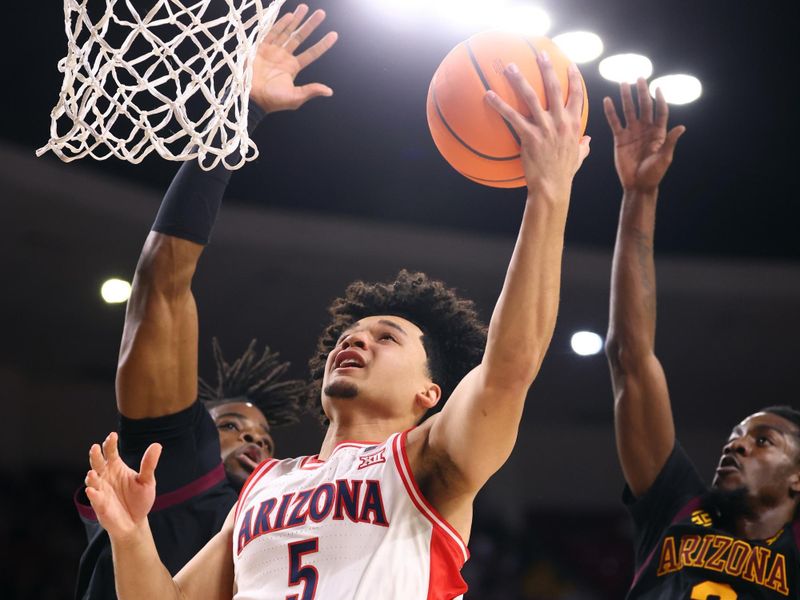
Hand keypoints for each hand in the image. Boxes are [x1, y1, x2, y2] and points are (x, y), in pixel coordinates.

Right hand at [84, 432, 161, 539]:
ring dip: (91, 476)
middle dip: (95, 456)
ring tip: (92, 473)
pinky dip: (93, 494)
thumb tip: (157, 445)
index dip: (110, 444)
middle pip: (98, 463)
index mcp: (116, 467)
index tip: (112, 435)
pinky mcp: (100, 505)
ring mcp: (101, 490)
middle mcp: (106, 476)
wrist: (136, 522)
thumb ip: (148, 464)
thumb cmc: (139, 499)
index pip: (111, 452)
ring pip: (92, 480)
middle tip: (95, 447)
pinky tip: (92, 491)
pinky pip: (95, 498)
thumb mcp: (147, 481)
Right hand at [250, 4, 338, 112]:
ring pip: (287, 32)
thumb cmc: (273, 100)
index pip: (312, 53)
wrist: (251, 97)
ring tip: (305, 8)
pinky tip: (289, 16)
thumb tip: (329, 91)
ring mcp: (273, 51)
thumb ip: (310, 91)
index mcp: (293, 67)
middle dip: (310, 25)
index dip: (323, 44)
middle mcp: (284, 57)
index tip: (334, 34)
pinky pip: (272, 33)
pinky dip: (280, 24)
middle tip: (321, 13)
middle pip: (300, 37)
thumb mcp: (295, 97)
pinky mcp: (261, 48)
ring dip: (296, 20)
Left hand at [485, 52, 589, 199]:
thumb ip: (584, 146)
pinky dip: (500, 104)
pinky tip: (488, 95)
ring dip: (520, 79)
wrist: (552, 187)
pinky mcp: (529, 136)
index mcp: (574, 124)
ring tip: (510, 67)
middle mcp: (561, 121)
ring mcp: (545, 128)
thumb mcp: (578, 157)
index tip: (569, 64)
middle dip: (547, 68)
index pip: (577, 95)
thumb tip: (588, 140)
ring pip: (532, 97)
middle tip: (540, 54)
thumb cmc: (564, 174)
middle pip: (555, 88)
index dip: (574, 77)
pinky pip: (512, 116)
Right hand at [603, 78, 685, 192]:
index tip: (657, 87)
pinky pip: (615, 122)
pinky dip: (611, 112)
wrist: (637, 184)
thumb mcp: (664, 158)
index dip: (660, 99)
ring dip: (626, 97)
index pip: (660, 111)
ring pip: (629, 111)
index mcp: (658, 133)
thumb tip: (682, 127)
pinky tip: (607, 101)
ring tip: (623, 83)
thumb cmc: (654, 173)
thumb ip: (670, 141)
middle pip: (644, 106)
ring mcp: (632, 133)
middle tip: (639, 77)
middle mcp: (645, 129)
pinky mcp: (620, 139)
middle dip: (642, 92)